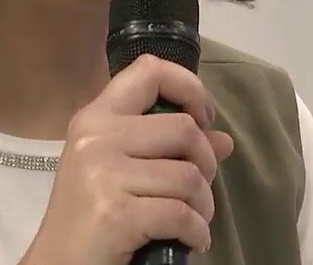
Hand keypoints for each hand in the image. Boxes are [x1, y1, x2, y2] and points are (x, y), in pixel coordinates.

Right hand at [20, 55, 235, 264]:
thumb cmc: (88, 217)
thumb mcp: (119, 172)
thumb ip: (167, 150)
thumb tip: (224, 140)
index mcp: (95, 118)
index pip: (148, 71)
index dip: (189, 87)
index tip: (203, 117)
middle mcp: (96, 137)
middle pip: (184, 129)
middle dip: (205, 163)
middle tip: (197, 188)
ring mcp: (104, 174)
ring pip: (189, 176)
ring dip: (203, 205)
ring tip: (192, 220)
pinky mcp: (116, 213)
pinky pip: (182, 214)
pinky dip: (196, 232)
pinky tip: (189, 241)